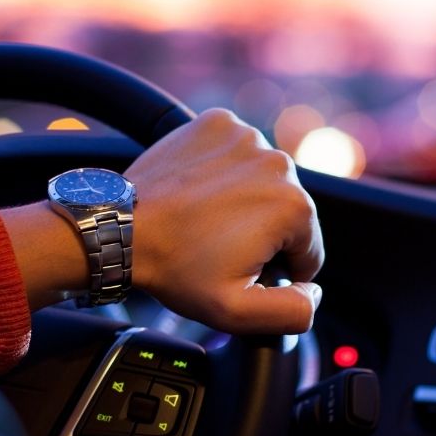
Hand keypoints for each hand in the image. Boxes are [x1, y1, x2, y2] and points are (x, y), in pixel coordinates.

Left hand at [125, 109, 323, 334]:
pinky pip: (237, 152)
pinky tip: (200, 191)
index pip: (308, 249)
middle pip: (288, 212)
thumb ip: (292, 312)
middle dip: (262, 233)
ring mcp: (247, 136)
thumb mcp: (237, 311)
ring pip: (263, 180)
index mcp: (294, 207)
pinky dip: (224, 170)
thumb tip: (314, 292)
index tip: (240, 269)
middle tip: (218, 247)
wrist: (122, 227)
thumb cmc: (175, 267)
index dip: (278, 269)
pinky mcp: (218, 123)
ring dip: (245, 200)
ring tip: (206, 220)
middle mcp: (278, 163)